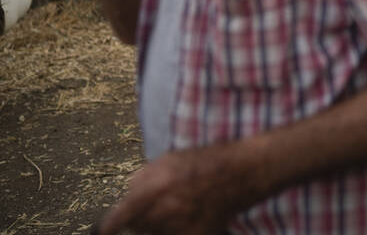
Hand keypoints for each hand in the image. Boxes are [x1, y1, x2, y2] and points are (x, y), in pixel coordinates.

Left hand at [95, 143, 258, 234]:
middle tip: (159, 202)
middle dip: (141, 216)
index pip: (121, 215)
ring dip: (158, 223)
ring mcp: (182, 226)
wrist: (246, 172)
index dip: (107, 227)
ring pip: (155, 232)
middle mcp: (166, 209)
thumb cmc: (209, 160)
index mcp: (157, 187)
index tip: (101, 232)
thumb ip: (144, 176)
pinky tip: (189, 214)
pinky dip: (176, 228)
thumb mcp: (172, 158)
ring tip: (179, 205)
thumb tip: (128, 191)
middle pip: (137, 226)